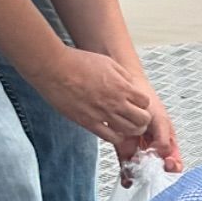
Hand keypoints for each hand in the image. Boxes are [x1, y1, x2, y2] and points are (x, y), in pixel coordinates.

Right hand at [39, 47, 153, 147]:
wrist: (55, 69)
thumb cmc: (78, 62)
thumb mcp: (108, 63)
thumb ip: (123, 76)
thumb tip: (131, 85)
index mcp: (121, 86)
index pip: (145, 102)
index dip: (143, 104)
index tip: (138, 104)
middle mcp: (115, 102)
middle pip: (142, 120)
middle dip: (142, 120)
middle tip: (137, 119)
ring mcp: (102, 114)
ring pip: (129, 131)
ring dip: (132, 130)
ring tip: (128, 127)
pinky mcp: (88, 123)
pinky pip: (110, 137)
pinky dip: (116, 137)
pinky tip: (114, 132)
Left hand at [114, 88, 181, 177]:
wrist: (128, 91)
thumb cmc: (149, 102)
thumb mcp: (161, 120)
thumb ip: (164, 138)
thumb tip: (163, 154)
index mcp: (168, 142)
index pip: (175, 161)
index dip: (174, 166)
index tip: (168, 164)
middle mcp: (155, 149)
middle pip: (158, 169)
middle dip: (154, 173)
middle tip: (149, 169)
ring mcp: (140, 151)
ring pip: (142, 170)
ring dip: (139, 176)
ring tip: (136, 173)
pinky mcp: (125, 151)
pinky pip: (127, 167)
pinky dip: (126, 175)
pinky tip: (126, 178)